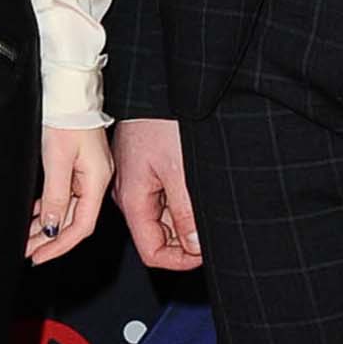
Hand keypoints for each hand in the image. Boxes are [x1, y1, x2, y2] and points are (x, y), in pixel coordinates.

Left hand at [27, 127, 111, 262]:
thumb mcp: (57, 159)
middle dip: (49, 239)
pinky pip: (64, 195)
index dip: (59, 245)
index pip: (81, 226)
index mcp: (97, 181)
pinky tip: (35, 215)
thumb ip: (56, 196)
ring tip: (26, 238)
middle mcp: (95, 179)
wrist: (69, 89)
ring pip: (67, 209)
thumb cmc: (67, 117)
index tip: (39, 256)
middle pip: (74, 220)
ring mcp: (87, 173)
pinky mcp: (77, 165)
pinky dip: (49, 208)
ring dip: (47, 225)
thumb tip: (53, 227)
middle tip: (28, 252)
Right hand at [112, 116, 199, 269]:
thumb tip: (194, 245)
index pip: (152, 251)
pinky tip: (199, 191)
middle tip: (213, 231)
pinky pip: (163, 196)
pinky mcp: (146, 167)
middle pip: (157, 236)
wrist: (154, 84)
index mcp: (131, 199)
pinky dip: (182, 202)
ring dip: (186, 220)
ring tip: (209, 209)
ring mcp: (137, 180)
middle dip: (186, 240)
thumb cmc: (159, 119)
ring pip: (162, 216)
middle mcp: (129, 193)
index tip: (205, 251)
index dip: (180, 259)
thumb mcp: (180, 171)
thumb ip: (185, 213)